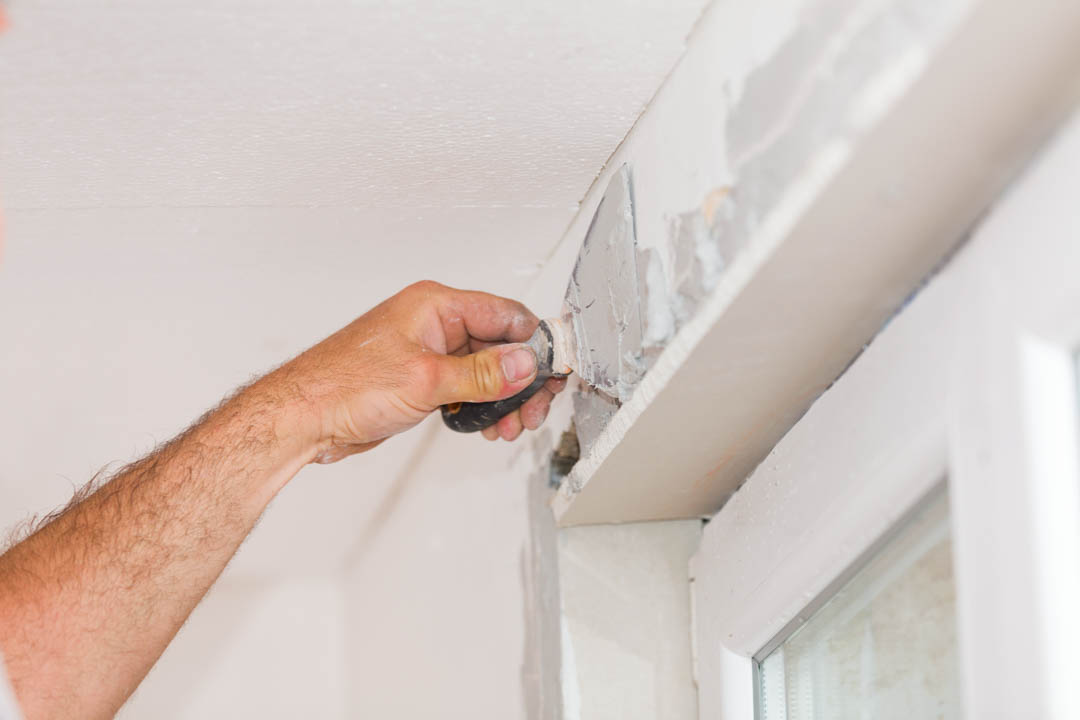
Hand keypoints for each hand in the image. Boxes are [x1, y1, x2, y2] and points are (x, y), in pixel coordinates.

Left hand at [272, 281, 567, 462]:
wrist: (304, 417)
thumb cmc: (343, 385)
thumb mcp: (425, 380)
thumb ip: (481, 373)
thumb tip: (523, 364)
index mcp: (436, 305)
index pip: (505, 314)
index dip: (534, 343)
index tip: (554, 371)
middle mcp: (434, 323)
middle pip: (500, 343)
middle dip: (521, 378)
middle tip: (533, 408)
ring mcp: (428, 351)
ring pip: (485, 368)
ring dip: (503, 396)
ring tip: (510, 425)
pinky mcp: (421, 377)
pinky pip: (466, 385)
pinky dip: (482, 404)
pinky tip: (487, 425)